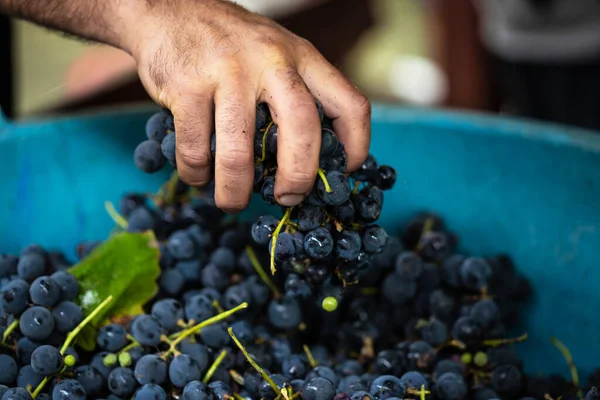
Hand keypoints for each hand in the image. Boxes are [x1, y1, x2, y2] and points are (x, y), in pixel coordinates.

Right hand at [126, 0, 370, 211]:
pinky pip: (195, 148)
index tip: (343, 173)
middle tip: (288, 198)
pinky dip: (196, 173)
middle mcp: (273, 61)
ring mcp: (228, 72)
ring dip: (235, 190)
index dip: (356, 148)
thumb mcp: (279, 53)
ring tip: (233, 202)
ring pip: (239, 152)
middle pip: (303, 130)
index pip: (350, 105)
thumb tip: (313, 160)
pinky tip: (197, 175)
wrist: (171, 9)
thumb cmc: (233, 45)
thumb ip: (299, 93)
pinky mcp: (187, 85)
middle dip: (299, 177)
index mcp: (304, 57)